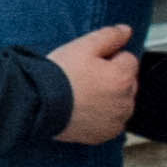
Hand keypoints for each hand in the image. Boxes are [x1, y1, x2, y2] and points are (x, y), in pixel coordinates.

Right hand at [47, 21, 138, 145]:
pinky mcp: (105, 135)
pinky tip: (84, 109)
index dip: (109, 57)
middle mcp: (125, 101)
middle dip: (112, 78)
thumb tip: (126, 31)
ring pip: (120, 103)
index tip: (90, 63)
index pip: (128, 59)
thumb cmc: (60, 75)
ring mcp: (115, 120)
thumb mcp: (83, 46)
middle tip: (84, 78)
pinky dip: (102, 116)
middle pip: (127, 82)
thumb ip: (109, 36)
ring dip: (109, 98)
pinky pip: (111, 121)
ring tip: (82, 95)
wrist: (39, 105)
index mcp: (123, 77)